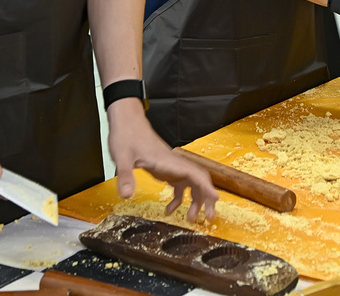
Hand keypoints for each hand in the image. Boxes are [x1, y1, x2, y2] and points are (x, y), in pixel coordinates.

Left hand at [106, 99, 217, 222]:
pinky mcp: (165, 169)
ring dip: (195, 201)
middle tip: (209, 217)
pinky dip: (178, 199)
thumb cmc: (127, 135)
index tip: (216, 200)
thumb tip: (126, 196)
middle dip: (207, 198)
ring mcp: (171, 166)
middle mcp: (174, 164)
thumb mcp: (122, 157)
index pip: (194, 174)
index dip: (206, 187)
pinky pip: (179, 185)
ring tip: (192, 218)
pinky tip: (169, 210)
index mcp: (168, 161)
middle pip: (199, 180)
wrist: (127, 121)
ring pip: (192, 184)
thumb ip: (125, 176)